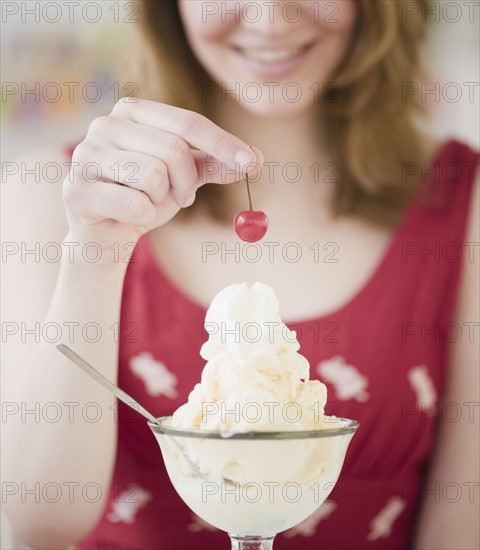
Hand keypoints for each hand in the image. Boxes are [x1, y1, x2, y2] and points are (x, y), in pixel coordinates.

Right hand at [63, 98, 262, 261]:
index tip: (252, 163)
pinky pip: (134, 204)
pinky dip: (144, 215)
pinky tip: (130, 214)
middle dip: (187, 182)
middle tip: (181, 196)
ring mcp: (86, 155)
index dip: (223, 143)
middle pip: (173, 149)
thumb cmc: (145, 195)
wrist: (106, 232)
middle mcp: (105, 125)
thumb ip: (213, 163)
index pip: (187, 122)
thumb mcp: (183, 176)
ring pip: (153, 176)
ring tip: (151, 202)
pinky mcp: (77, 190)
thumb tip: (255, 159)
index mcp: (133, 112)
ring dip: (163, 199)